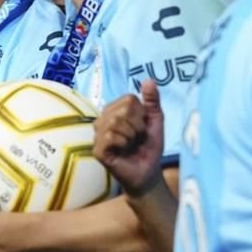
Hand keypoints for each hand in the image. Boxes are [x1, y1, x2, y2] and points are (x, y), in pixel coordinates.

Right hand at [93, 79, 164, 197]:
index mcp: (114, 111)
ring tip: (131, 144)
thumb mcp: (155, 121)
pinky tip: (123, 150)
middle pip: (122, 110)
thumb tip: (148, 79)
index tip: (142, 127)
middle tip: (137, 137)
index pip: (128, 99)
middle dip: (137, 125)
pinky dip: (123, 143)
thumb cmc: (149, 146)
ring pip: (115, 122)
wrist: (148, 172)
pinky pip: (110, 136)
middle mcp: (102, 120)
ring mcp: (97, 135)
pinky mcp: (97, 149)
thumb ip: (152, 100)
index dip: (141, 113)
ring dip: (131, 134)